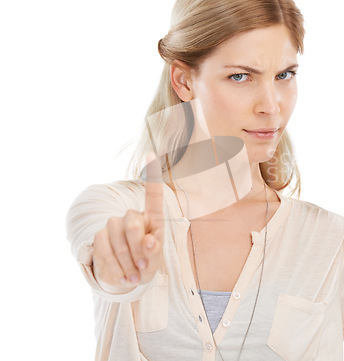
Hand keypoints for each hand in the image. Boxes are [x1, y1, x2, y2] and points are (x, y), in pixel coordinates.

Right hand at [92, 154, 164, 289]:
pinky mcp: (99, 236)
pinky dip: (114, 268)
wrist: (127, 276)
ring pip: (116, 237)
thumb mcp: (156, 260)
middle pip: (132, 223)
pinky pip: (103, 249)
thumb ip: (155, 251)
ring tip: (134, 277)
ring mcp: (114, 224)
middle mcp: (133, 216)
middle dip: (138, 249)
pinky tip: (122, 277)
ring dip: (126, 262)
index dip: (152, 177)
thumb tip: (150, 241)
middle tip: (144, 268)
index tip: (152, 154)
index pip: (153, 196)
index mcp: (153, 219)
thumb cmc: (146, 262)